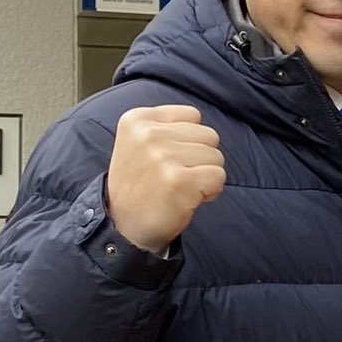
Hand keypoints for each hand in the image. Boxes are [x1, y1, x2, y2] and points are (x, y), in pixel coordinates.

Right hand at [106, 105, 225, 254]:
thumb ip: (168, 126)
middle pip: (209, 135)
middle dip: (200, 158)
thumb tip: (207, 130)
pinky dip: (211, 191)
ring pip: (217, 156)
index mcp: (137, 119)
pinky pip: (218, 176)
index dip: (190, 140)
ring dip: (205, 175)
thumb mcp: (140, 142)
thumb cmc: (141, 183)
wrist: (123, 225)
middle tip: (176, 177)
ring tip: (180, 188)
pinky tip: (188, 198)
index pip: (193, 115)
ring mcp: (163, 157)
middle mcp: (148, 134)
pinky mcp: (179, 181)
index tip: (169, 159)